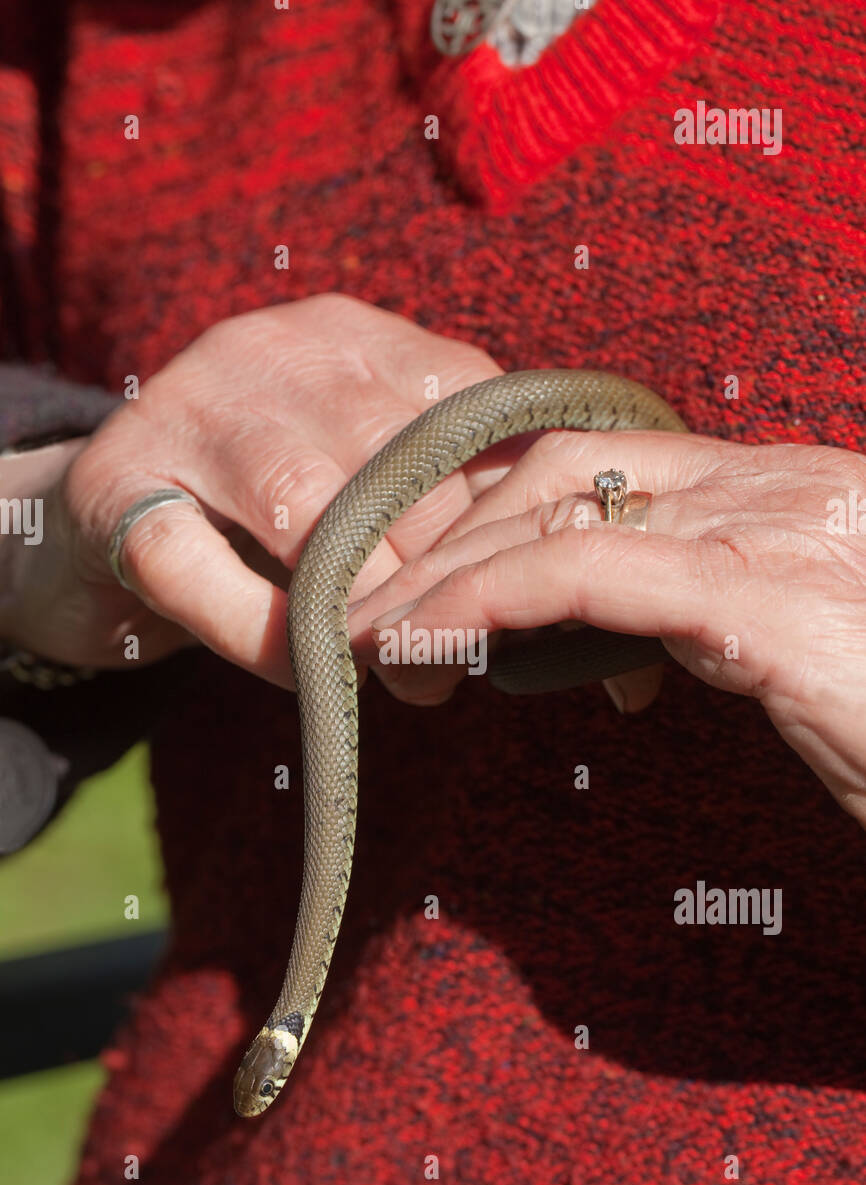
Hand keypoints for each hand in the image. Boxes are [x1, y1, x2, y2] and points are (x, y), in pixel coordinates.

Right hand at [0, 295, 515, 687]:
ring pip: (306, 504)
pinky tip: (297, 672)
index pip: (463, 410)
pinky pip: (198, 568)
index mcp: (357, 337)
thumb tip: (526, 595)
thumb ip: (437, 511)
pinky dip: (257, 633)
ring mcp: (189, 404)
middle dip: (435, 572)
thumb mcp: (362, 485)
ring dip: (359, 605)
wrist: (99, 516)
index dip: (496, 513)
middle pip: (393, 457)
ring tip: (390, 670)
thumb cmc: (261, 518)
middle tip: (450, 659)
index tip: (511, 593)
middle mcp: (275, 349)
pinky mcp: (113, 481)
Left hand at [347, 428, 865, 827]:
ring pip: (561, 505)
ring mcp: (780, 531)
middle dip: (450, 529)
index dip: (498, 510)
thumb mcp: (803, 661)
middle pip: (565, 467)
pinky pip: (590, 569)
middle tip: (374, 611)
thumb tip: (621, 644)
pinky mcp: (769, 598)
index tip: (430, 582)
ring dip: (444, 563)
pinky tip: (423, 638)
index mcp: (786, 495)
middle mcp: (780, 488)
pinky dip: (487, 595)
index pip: (608, 462)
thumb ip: (715, 624)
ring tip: (369, 631)